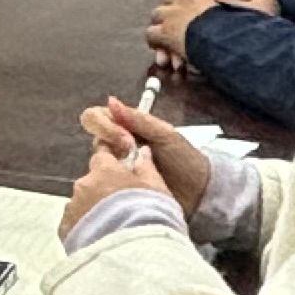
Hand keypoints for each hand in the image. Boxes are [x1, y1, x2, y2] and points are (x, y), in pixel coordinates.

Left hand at [61, 140, 174, 238]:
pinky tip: (100, 239)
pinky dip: (84, 228)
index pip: (102, 156)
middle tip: (121, 208)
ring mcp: (72, 208)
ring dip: (93, 211)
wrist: (133, 253)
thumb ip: (146, 167)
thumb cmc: (149, 216)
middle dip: (103, 191)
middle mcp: (83, 185)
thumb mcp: (156, 188)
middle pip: (91, 182)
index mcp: (105, 171)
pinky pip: (74, 224)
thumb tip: (142, 152)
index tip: (117, 169)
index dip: (110, 162)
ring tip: (112, 228)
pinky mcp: (65, 230)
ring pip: (82, 204)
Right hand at [76, 95, 213, 220]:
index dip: (105, 126)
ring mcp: (117, 168)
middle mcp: (117, 145)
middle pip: (94, 137)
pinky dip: (111, 182)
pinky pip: (102, 183)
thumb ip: (138, 119)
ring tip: (132, 173)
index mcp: (127, 127)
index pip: (97, 117)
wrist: (200, 193)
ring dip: (111, 164)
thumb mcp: (165, 135)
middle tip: (130, 156)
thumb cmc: (185, 160)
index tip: (125, 139)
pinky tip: (127, 186)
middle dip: (109, 144)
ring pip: (96, 161)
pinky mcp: (118, 189)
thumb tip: (110, 101)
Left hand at [149, 0, 275, 54]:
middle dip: (174, 8)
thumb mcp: (264, 2)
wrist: (235, 44)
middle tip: (182, 23)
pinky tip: (167, 54)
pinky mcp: (166, 34)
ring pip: (157, 14)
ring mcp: (173, 14)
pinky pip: (152, 34)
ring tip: (173, 41)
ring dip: (164, 26)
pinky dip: (157, 44)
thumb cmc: (250, 24)